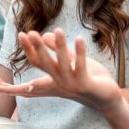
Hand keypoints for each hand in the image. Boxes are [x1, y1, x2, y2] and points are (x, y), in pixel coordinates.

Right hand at [0, 29, 121, 112]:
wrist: (106, 99)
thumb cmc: (89, 78)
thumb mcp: (72, 61)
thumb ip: (59, 50)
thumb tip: (46, 35)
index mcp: (54, 75)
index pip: (36, 62)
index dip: (28, 49)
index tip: (21, 34)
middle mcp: (59, 81)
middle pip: (44, 64)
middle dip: (38, 48)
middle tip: (31, 33)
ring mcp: (71, 84)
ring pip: (62, 64)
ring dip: (60, 46)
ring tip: (59, 30)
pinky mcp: (85, 84)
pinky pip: (81, 67)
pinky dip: (80, 52)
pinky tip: (79, 38)